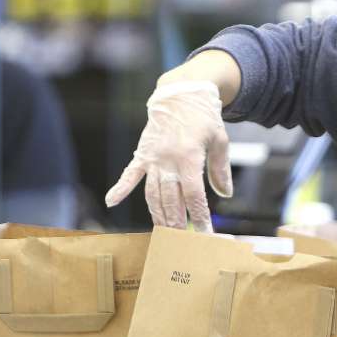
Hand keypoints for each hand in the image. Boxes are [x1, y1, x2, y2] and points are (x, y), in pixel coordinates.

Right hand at [105, 80, 233, 230]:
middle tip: (181, 242)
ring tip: (163, 233)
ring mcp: (153, 157)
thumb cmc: (203, 117)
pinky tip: (111, 202)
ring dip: (157, 214)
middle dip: (177, 222)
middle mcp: (168, 159)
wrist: (181, 93)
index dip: (200, 215)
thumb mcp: (220, 139)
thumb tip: (226, 194)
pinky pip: (130, 173)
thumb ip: (220, 169)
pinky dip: (120, 187)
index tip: (206, 233)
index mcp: (190, 156)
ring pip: (152, 193)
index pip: (194, 194)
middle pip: (170, 199)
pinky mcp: (142, 152)